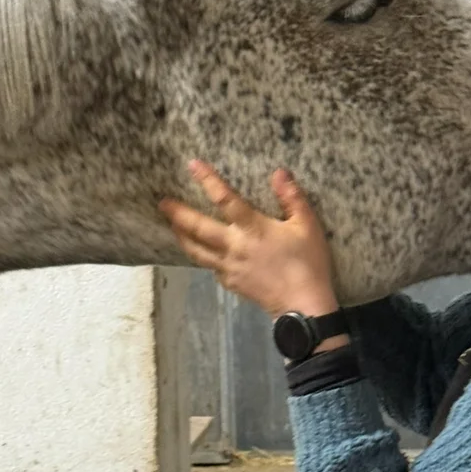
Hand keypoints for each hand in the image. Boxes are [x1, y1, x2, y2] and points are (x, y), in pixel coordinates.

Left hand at [158, 160, 341, 322]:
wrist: (303, 306)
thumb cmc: (308, 263)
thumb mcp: (308, 226)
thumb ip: (292, 198)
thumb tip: (278, 173)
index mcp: (252, 228)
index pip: (224, 199)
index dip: (208, 180)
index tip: (192, 165)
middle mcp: (234, 246)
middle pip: (198, 228)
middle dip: (178, 214)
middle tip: (162, 203)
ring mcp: (229, 267)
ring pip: (197, 251)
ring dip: (182, 237)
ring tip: (172, 226)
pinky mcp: (231, 283)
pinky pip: (210, 267)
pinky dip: (202, 257)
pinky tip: (200, 253)